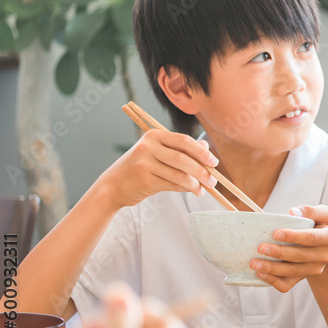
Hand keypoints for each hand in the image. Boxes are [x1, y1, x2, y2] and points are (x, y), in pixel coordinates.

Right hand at [98, 129, 218, 208]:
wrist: (113, 185)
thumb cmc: (141, 168)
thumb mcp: (158, 153)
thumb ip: (181, 149)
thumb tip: (205, 146)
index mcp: (154, 136)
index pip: (184, 141)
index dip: (202, 152)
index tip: (214, 163)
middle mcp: (148, 147)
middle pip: (183, 158)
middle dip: (202, 171)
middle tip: (213, 181)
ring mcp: (144, 163)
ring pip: (179, 173)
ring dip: (195, 183)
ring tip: (204, 189)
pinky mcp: (144, 179)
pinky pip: (172, 184)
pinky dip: (185, 189)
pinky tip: (193, 191)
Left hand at [252, 204, 327, 291]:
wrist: (325, 246)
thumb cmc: (320, 225)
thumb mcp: (323, 213)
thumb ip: (310, 210)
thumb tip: (293, 212)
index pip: (311, 238)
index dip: (294, 237)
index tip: (276, 233)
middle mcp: (325, 256)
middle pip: (300, 257)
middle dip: (279, 253)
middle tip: (260, 248)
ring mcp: (314, 269)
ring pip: (292, 272)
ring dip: (272, 268)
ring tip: (255, 263)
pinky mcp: (302, 278)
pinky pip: (287, 284)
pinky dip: (273, 281)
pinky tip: (260, 274)